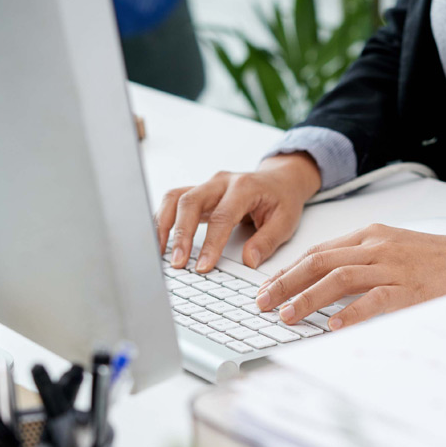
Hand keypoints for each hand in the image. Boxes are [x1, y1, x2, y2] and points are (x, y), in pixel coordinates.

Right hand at [154, 153, 320, 271]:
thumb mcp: (286, 221)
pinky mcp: (199, 192)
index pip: (222, 216)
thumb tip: (249, 261)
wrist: (280, 180)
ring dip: (165, 225)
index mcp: (244, 187)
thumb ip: (267, 241)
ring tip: (160, 252)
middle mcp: (221, 182)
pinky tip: (161, 241)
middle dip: (181, 234)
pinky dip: (164, 220)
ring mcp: (207, 185)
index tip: (203, 266)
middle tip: (176, 262)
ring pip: (176, 198)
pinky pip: (174, 201)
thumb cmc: (282, 200)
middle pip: (190, 202)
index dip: (211, 243)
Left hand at [255, 224, 445, 329]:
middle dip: (285, 282)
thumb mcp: (397, 250)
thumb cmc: (441, 259)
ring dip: (307, 297)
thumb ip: (364, 262)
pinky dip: (353, 313)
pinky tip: (335, 326)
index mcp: (371, 236)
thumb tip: (329, 287)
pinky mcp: (411, 288)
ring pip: (338, 277)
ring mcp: (394, 267)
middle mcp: (377, 247)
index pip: (318, 251)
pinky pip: (375, 299)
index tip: (268, 288)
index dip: (288, 270)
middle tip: (262, 303)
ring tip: (286, 316)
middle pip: (319, 261)